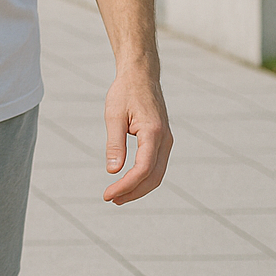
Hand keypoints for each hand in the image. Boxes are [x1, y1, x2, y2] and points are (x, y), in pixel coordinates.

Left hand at [102, 68, 172, 203]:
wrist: (141, 76)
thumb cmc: (125, 92)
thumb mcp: (114, 115)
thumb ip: (114, 144)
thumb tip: (113, 171)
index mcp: (153, 133)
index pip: (142, 169)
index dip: (126, 185)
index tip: (108, 194)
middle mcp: (165, 140)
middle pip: (153, 177)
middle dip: (133, 192)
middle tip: (111, 199)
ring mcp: (166, 141)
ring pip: (157, 174)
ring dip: (139, 188)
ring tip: (118, 195)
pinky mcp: (163, 141)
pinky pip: (156, 166)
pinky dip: (144, 178)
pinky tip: (129, 182)